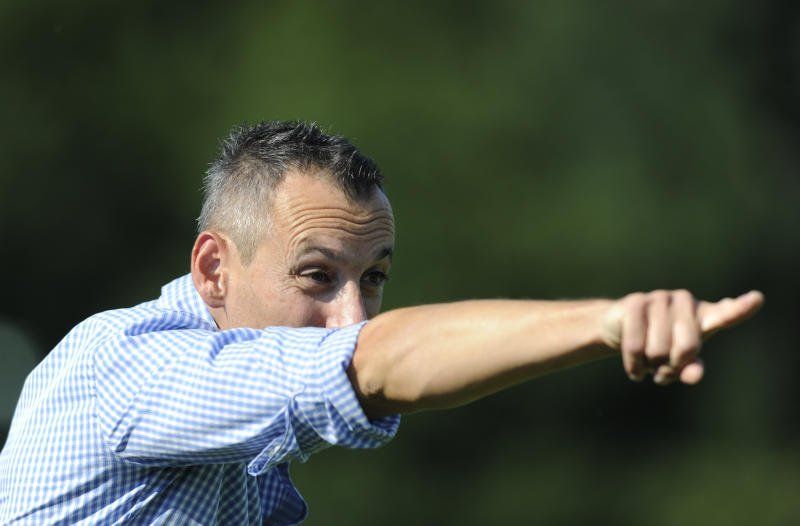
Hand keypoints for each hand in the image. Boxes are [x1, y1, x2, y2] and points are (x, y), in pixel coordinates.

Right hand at [600, 289, 764, 384]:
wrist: (621, 328)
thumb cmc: (659, 344)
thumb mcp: (679, 360)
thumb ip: (691, 368)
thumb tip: (694, 376)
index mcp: (703, 314)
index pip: (727, 313)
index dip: (742, 307)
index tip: (757, 299)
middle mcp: (685, 301)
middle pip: (686, 349)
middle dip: (671, 368)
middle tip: (664, 373)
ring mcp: (660, 298)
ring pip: (658, 351)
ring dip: (650, 368)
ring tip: (647, 364)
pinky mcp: (635, 302)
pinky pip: (636, 346)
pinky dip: (634, 366)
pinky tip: (635, 370)